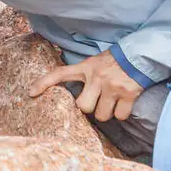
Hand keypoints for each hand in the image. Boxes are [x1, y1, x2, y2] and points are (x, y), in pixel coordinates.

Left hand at [29, 50, 143, 120]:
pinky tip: (123, 104)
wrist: (140, 55)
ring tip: (111, 102)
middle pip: (83, 107)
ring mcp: (112, 86)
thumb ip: (84, 75)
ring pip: (101, 115)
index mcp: (85, 67)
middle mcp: (97, 77)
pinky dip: (121, 114)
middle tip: (96, 101)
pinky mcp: (128, 94)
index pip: (59, 73)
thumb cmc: (114, 61)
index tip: (30, 93)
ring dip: (106, 113)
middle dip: (89, 108)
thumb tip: (76, 98)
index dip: (44, 83)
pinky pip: (119, 116)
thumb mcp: (94, 62)